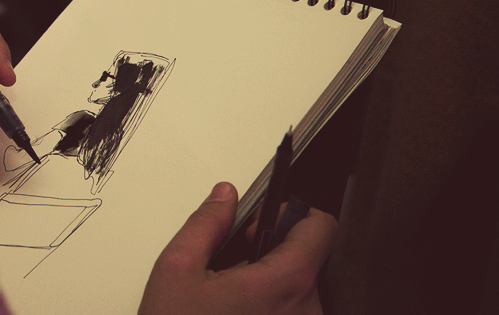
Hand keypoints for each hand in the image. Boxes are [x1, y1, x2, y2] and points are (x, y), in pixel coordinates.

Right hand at [139, 183, 336, 314]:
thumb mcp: (177, 269)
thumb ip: (207, 224)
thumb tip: (225, 196)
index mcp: (283, 285)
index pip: (321, 229)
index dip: (293, 215)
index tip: (264, 223)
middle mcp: (306, 312)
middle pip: (308, 259)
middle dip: (273, 252)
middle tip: (233, 266)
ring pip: (301, 289)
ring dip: (272, 283)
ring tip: (232, 299)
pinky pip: (295, 313)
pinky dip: (272, 307)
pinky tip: (238, 314)